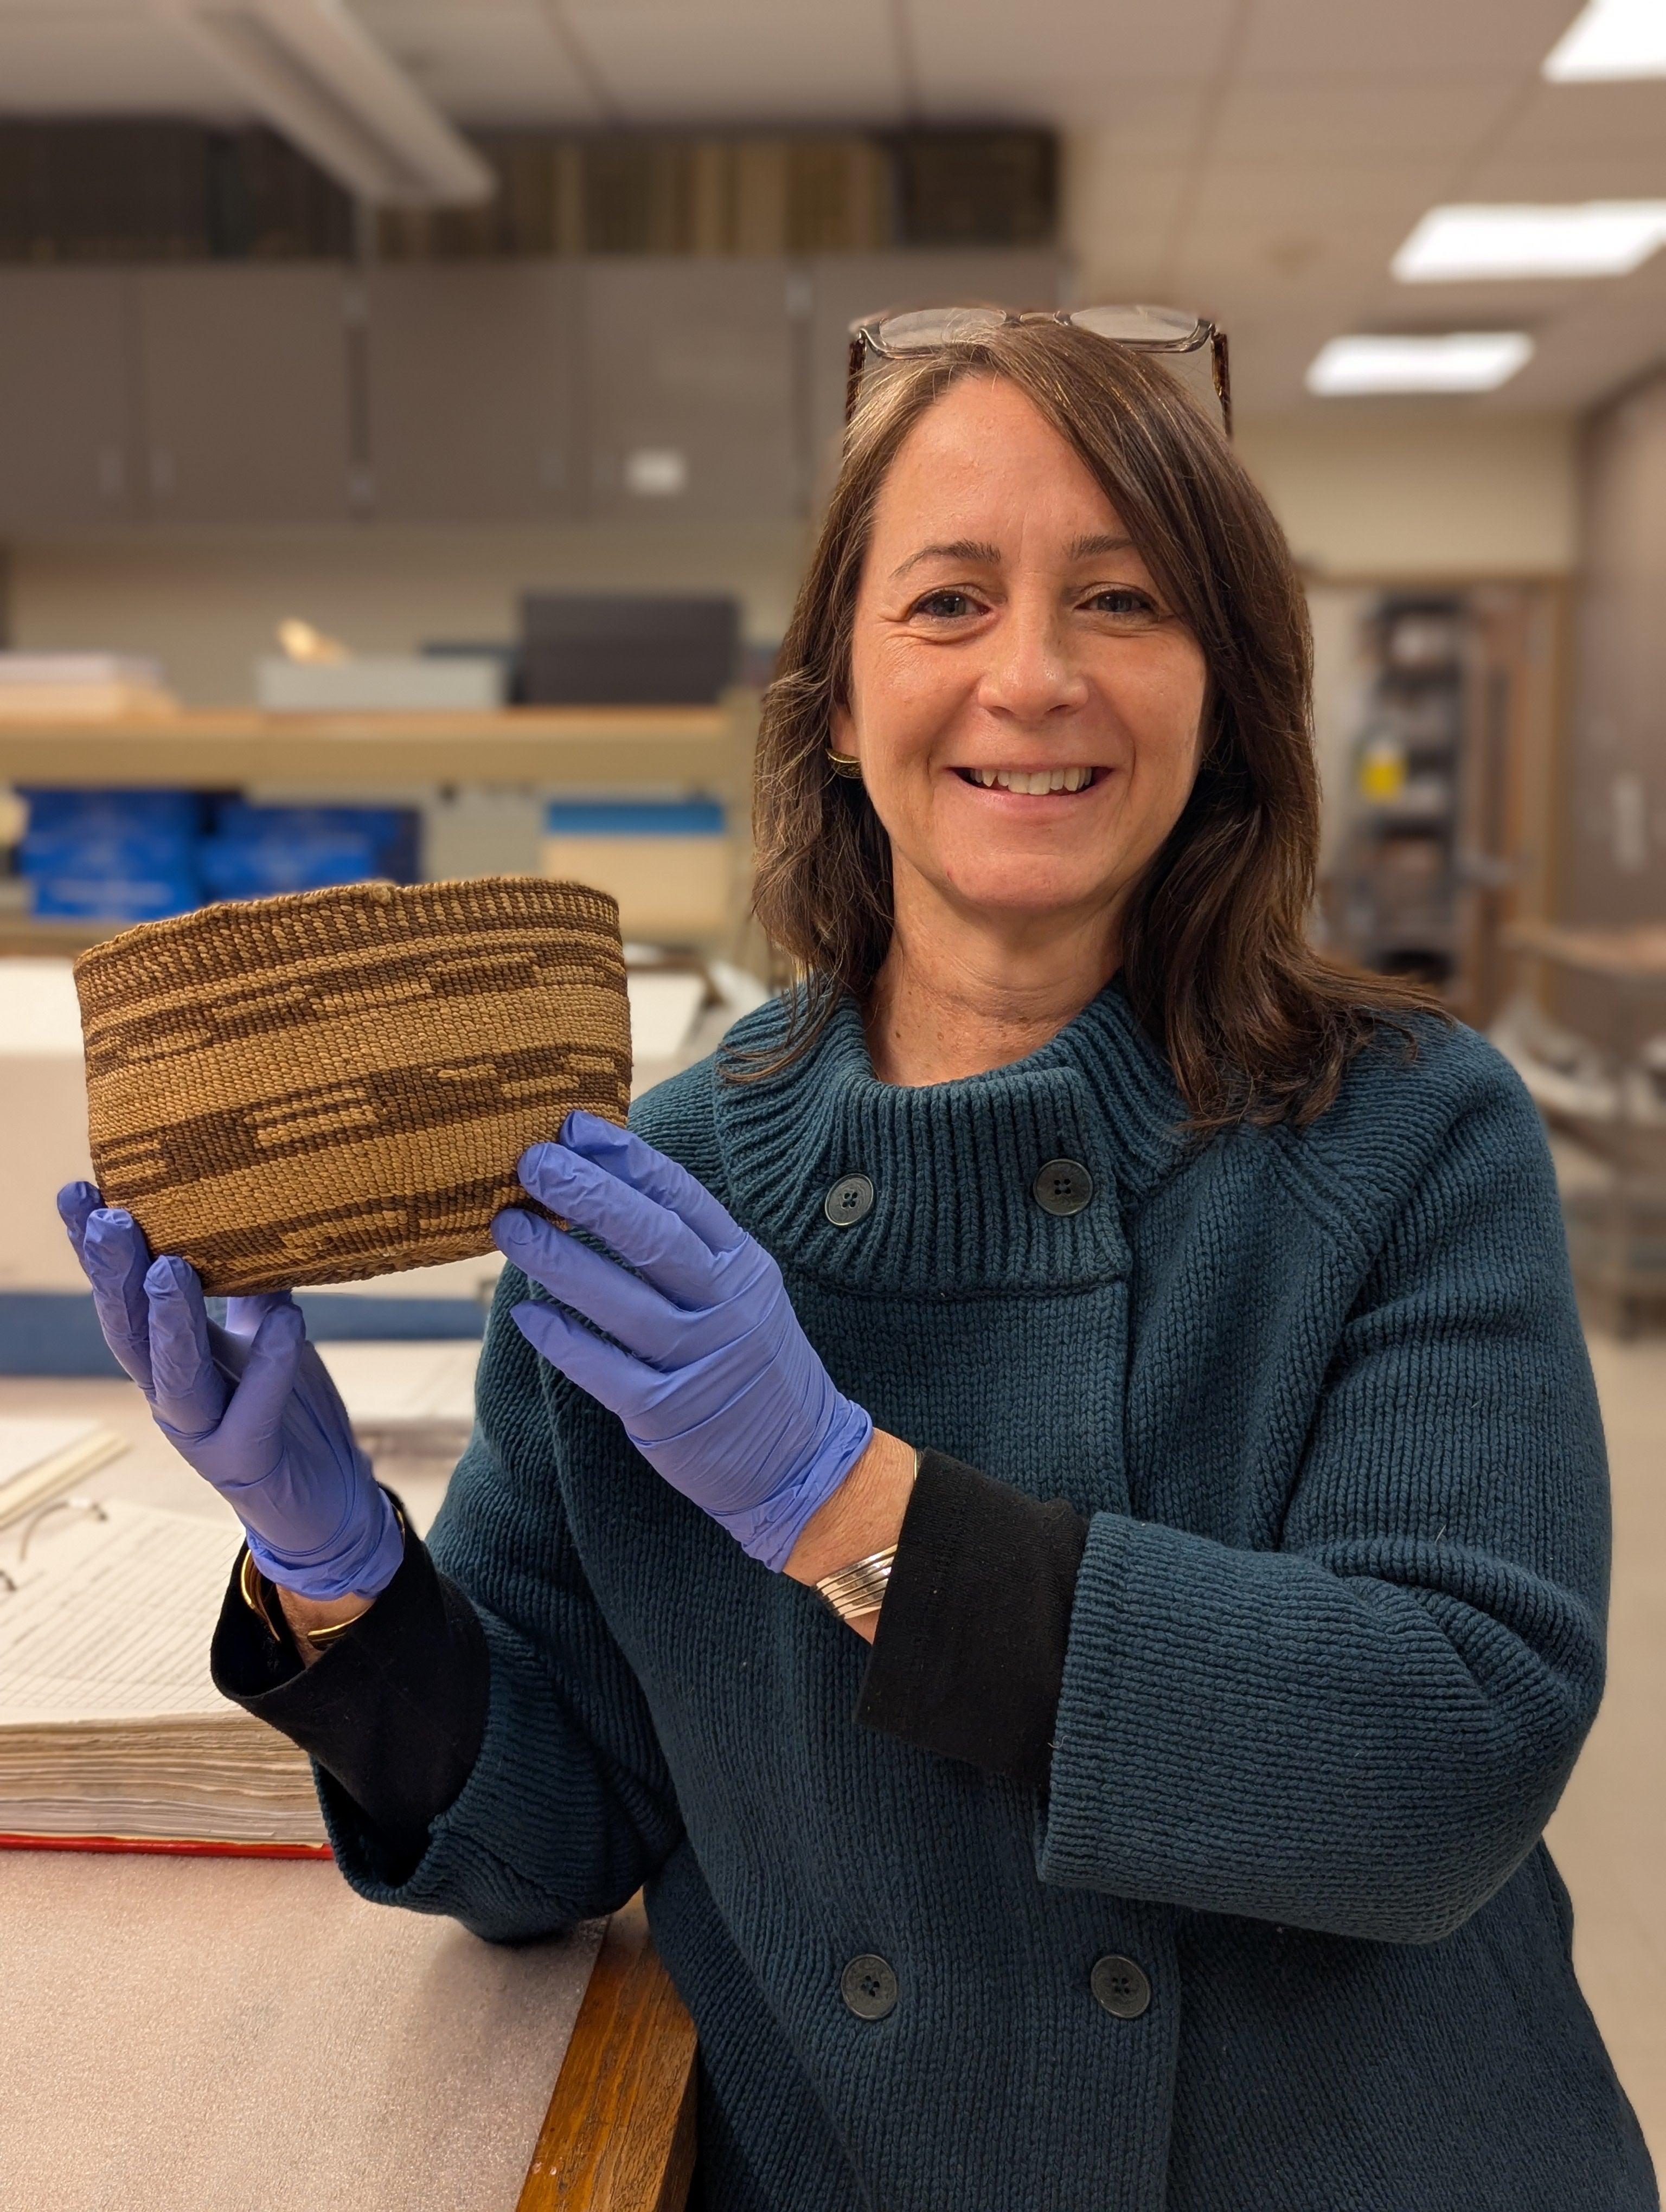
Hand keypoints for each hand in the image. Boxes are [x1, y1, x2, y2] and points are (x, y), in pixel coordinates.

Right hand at [57, 1184, 401, 1601]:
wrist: (329, 1500)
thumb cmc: (290, 1413)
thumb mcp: (270, 1336)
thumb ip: (255, 1288)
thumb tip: (257, 1217)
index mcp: (172, 1358)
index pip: (126, 1296)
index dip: (96, 1251)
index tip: (79, 1190)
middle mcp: (174, 1394)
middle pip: (130, 1331)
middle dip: (114, 1276)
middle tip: (108, 1217)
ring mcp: (204, 1432)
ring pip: (172, 1377)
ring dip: (168, 1322)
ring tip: (167, 1265)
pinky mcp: (247, 1460)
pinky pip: (252, 1411)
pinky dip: (266, 1366)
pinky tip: (285, 1322)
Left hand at [491, 1113, 872, 1572]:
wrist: (803, 1462)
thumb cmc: (757, 1367)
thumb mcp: (746, 1294)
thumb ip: (693, 1250)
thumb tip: (612, 1189)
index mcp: (744, 1268)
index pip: (683, 1198)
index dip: (627, 1159)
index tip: (577, 1127)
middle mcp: (726, 1307)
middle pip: (653, 1238)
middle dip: (589, 1194)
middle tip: (532, 1162)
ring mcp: (699, 1361)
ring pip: (622, 1302)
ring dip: (560, 1260)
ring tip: (509, 1225)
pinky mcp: (668, 1414)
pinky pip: (605, 1370)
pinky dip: (564, 1341)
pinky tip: (526, 1314)